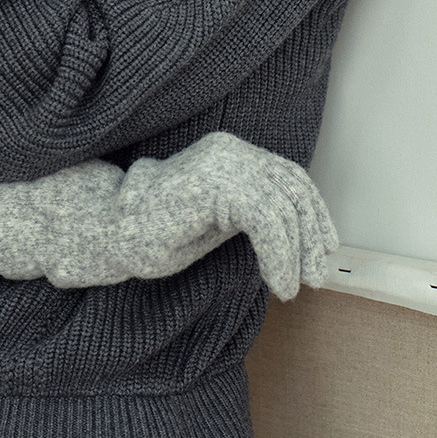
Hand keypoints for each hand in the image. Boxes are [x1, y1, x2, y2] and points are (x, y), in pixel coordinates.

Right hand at [120, 132, 338, 299]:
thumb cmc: (160, 232)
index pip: (290, 177)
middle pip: (292, 190)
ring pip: (282, 208)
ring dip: (295, 255)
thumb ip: (254, 214)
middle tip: (315, 278)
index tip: (324, 250)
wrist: (112, 231)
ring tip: (292, 288)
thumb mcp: (221, 220)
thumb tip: (302, 235)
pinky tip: (277, 282)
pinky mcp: (216, 182)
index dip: (315, 214)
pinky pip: (266, 220)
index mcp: (233, 152)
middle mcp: (232, 148)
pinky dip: (279, 256)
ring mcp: (223, 161)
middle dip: (311, 237)